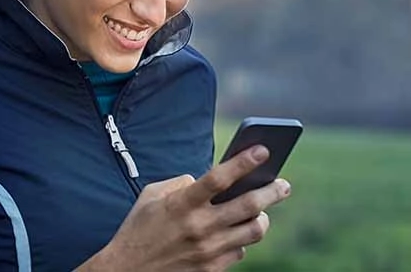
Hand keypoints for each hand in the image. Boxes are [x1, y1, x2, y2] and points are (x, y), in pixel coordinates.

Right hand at [76, 145, 291, 271]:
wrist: (127, 270)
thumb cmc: (139, 228)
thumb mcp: (151, 196)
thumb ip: (179, 183)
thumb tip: (202, 180)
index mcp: (182, 203)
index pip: (219, 178)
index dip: (243, 162)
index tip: (262, 150)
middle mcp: (199, 226)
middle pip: (249, 205)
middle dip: (272, 191)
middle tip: (283, 185)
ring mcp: (208, 250)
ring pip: (254, 231)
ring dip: (263, 218)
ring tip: (262, 212)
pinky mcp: (212, 268)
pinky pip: (241, 251)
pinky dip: (242, 239)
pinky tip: (236, 233)